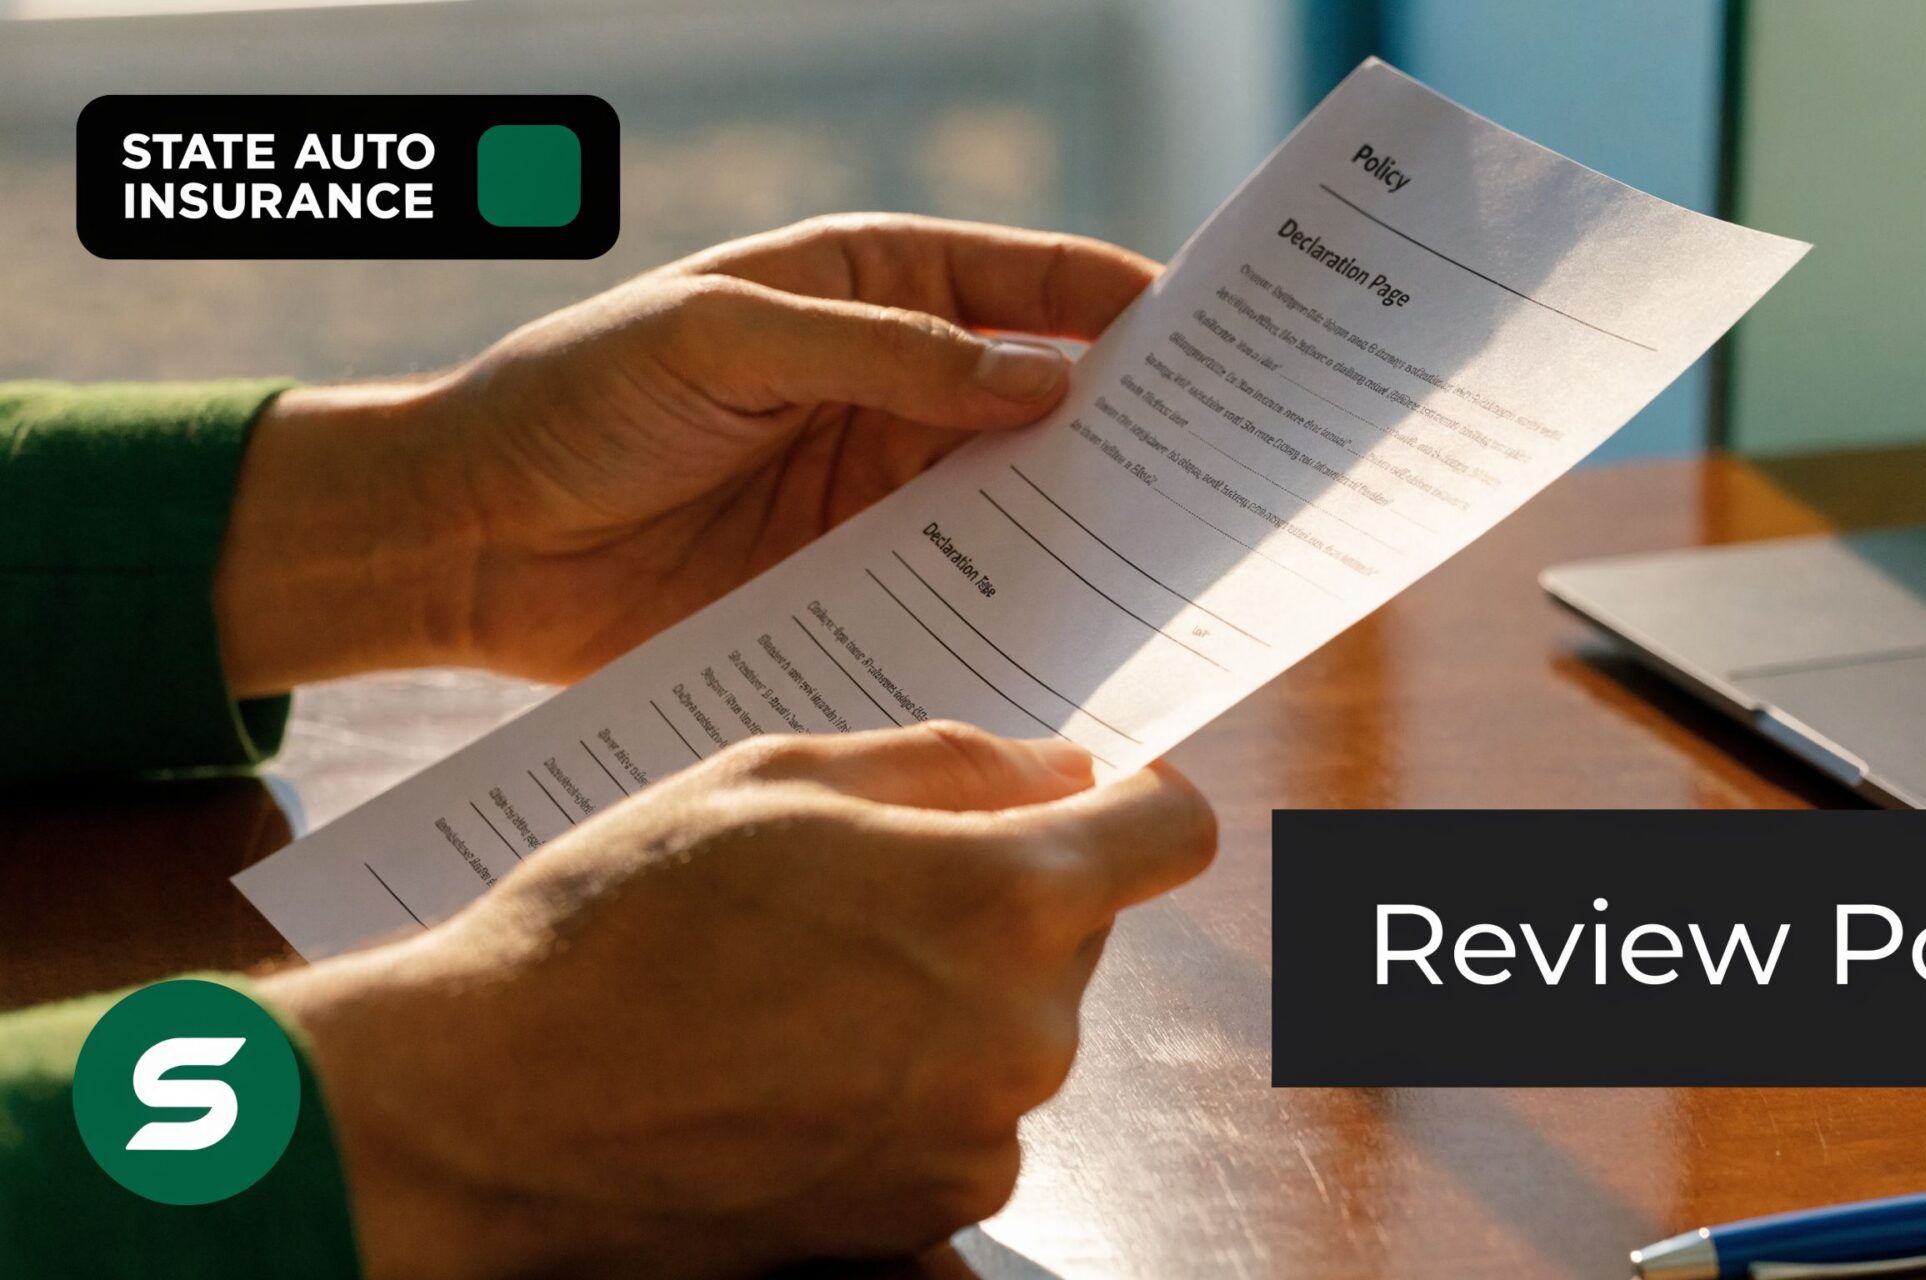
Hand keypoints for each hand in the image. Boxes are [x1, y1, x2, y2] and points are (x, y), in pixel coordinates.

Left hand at [215, 215, 1158, 693]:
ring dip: (1097, 527)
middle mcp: (903, 387)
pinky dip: (1027, 611)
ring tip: (1188, 562)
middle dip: (1144, 426)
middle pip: (1057, 397)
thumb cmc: (577, 398)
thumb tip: (1047, 380)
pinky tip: (1083, 637)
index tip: (1228, 344)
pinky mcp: (859, 585)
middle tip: (1239, 467)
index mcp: (876, 288)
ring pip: (1027, 503)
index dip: (1135, 306)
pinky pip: (967, 592)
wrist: (467, 539)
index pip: (1037, 284)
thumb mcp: (724, 342)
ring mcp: (886, 491)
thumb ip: (885, 355)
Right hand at [261, 723, 1216, 1278]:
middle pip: (1078, 935)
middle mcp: (1022, 1035)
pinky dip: (908, 1091)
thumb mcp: (775, 779)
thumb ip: (952, 764)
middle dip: (1003, 900)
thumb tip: (1063, 769)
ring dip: (950, 1001)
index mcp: (1005, 903)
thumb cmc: (614, 926)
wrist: (488, 1116)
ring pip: (1015, 1032)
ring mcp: (978, 1142)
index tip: (1084, 798)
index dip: (1132, 801)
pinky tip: (792, 1068)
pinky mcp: (925, 1221)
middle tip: (858, 890)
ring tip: (797, 985)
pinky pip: (961, 1121)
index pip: (1171, 833)